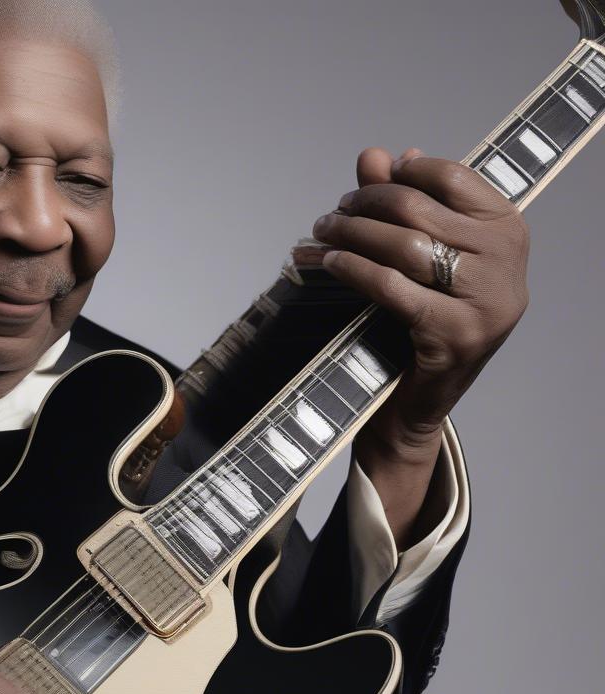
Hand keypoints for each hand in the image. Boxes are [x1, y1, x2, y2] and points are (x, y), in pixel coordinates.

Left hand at [313, 146, 529, 454]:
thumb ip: (406, 204)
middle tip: (331, 214)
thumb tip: (377, 155)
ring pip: (404, 246)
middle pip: (420, 210)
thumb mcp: (423, 257)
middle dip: (365, 205)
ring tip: (322, 234)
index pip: (453, 178)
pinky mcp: (455, 334)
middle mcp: (506, 261)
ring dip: (352, 234)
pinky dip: (354, 269)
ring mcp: (486, 300)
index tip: (363, 185)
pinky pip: (393, 287)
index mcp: (509, 230)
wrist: (421, 399)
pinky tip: (329, 263)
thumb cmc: (425, 321)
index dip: (401, 175)